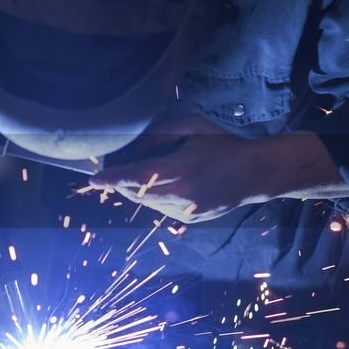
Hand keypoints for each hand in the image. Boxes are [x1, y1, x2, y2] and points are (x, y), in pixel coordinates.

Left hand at [87, 115, 269, 222]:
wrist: (255, 173)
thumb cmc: (223, 144)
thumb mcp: (192, 129)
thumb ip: (161, 135)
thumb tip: (132, 143)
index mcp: (183, 169)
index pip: (139, 176)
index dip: (114, 178)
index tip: (93, 178)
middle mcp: (183, 195)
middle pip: (138, 193)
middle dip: (120, 184)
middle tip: (108, 172)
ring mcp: (187, 211)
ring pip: (148, 204)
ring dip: (135, 191)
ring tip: (132, 175)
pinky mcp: (191, 220)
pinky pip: (161, 210)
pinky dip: (152, 198)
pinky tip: (157, 185)